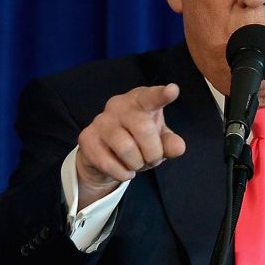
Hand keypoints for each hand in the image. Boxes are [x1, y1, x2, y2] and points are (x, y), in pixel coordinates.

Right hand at [75, 83, 185, 205]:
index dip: (162, 95)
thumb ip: (170, 143)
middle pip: (144, 130)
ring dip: (137, 164)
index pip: (151, 97)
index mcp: (140, 100)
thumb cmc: (138, 141)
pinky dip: (122, 173)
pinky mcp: (87, 138)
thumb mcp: (159, 141)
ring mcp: (100, 120)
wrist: (104, 155)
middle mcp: (118, 105)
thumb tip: (178, 147)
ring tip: (136, 164)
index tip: (173, 90)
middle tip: (151, 159)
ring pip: (126, 148)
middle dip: (153, 153)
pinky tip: (124, 170)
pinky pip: (109, 163)